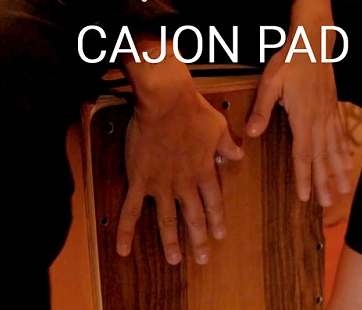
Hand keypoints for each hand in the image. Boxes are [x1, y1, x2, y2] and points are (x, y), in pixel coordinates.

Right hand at [116, 39, 242, 264]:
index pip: (214, 201)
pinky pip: (130, 210)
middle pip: (193, 216)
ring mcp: (161, 185)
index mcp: (204, 170)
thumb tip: (239, 154)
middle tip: (203, 258)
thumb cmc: (193, 110)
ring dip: (171, 241)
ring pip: (166, 220)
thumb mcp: (218, 126)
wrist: (166, 102)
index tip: (220, 234)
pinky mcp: (139, 180)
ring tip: (175, 260)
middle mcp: (184, 183)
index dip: (217, 219)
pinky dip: (126, 231)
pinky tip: (123, 249)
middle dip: (199, 239)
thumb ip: (228, 144)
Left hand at [245, 0, 351, 205]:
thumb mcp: (270, 82)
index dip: (305, 177)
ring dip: (338, 171)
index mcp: (302, 117)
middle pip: (322, 157)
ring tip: (344, 190)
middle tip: (328, 204)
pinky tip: (349, 163)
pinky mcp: (333, 108)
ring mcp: (329, 114)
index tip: (306, 197)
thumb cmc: (290, 60)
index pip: (303, 153)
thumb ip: (263, 109)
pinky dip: (345, 152)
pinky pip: (341, 136)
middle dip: (324, 182)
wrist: (314, 40)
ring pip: (335, 149)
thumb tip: (252, 134)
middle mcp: (319, 120)